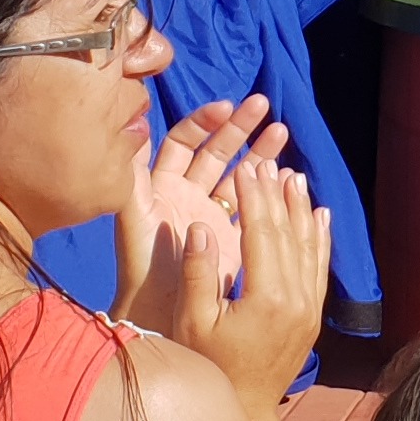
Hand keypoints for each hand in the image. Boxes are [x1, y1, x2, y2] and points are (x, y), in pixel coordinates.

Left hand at [115, 95, 286, 336]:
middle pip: (215, 152)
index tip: (226, 108)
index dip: (203, 122)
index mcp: (161, 186)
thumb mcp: (133, 216)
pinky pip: (252, 206)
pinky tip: (286, 175)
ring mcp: (210, 215)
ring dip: (258, 151)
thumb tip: (133, 128)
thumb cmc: (142, 266)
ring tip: (282, 132)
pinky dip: (268, 189)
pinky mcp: (229, 238)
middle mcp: (185, 195)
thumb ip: (135, 175)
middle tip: (264, 105)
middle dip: (239, 127)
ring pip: (237, 175)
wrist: (158, 315)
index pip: (183, 142)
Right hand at [172, 155, 332, 405]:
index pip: (261, 234)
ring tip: (294, 176)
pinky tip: (320, 215)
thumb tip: (203, 225)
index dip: (253, 198)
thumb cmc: (209, 366)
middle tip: (266, 161)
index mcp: (267, 298)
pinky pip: (320, 268)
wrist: (246, 409)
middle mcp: (296, 300)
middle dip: (275, 196)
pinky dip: (320, 238)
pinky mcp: (314, 315)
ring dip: (301, 209)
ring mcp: (310, 308)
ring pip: (308, 247)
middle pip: (287, 235)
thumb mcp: (193, 322)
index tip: (246, 167)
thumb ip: (198, 273)